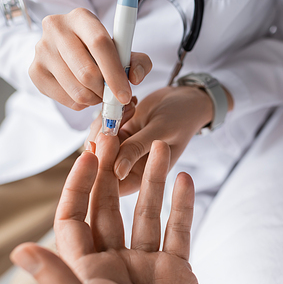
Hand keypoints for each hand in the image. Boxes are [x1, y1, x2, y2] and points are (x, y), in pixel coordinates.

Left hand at [10, 134, 208, 283]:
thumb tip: (21, 250)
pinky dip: (183, 204)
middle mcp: (116, 263)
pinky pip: (179, 230)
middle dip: (114, 174)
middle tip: (120, 139)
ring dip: (154, 180)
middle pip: (110, 209)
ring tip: (160, 148)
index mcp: (89, 271)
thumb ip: (60, 279)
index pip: (74, 220)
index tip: (89, 156)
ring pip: (147, 213)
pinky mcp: (177, 268)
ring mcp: (147, 264)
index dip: (78, 187)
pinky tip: (184, 179)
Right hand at [29, 8, 151, 109]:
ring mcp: (42, 50)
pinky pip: (65, 99)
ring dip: (95, 99)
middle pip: (86, 72)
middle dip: (105, 91)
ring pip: (76, 89)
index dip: (115, 74)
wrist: (73, 50)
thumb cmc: (103, 51)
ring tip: (100, 93)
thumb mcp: (125, 51)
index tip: (125, 95)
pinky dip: (81, 103)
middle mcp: (56, 28)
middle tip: (113, 96)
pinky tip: (86, 93)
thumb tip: (134, 78)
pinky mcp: (35, 71)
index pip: (100, 44)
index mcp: (81, 17)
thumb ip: (139, 62)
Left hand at [88, 86, 214, 195]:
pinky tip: (130, 105)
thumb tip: (116, 170)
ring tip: (130, 106)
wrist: (185, 99)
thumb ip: (138, 148)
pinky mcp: (116, 136)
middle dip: (101, 139)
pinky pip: (101, 129)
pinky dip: (110, 114)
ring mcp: (121, 151)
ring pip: (97, 144)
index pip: (114, 183)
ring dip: (106, 122)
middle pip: (99, 163)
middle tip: (113, 116)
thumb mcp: (161, 132)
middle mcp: (129, 168)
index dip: (102, 166)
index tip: (105, 139)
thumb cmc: (182, 117)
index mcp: (144, 177)